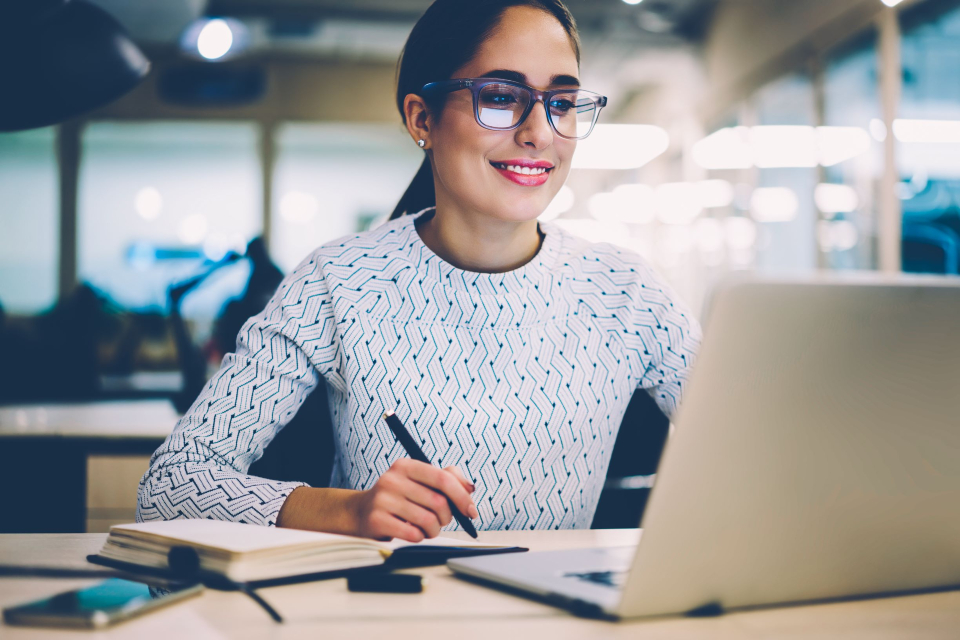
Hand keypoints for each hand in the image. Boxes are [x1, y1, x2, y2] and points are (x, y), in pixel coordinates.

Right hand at [351, 459, 478, 541]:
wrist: (362, 512)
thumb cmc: (400, 498)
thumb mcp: (421, 481)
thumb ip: (448, 478)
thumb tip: (470, 488)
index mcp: (406, 465)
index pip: (443, 479)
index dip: (462, 497)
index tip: (471, 512)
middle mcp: (392, 479)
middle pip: (438, 502)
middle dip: (446, 518)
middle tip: (440, 521)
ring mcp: (382, 499)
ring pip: (428, 521)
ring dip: (433, 530)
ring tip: (425, 528)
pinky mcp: (376, 520)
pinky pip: (413, 534)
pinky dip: (419, 538)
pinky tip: (411, 532)